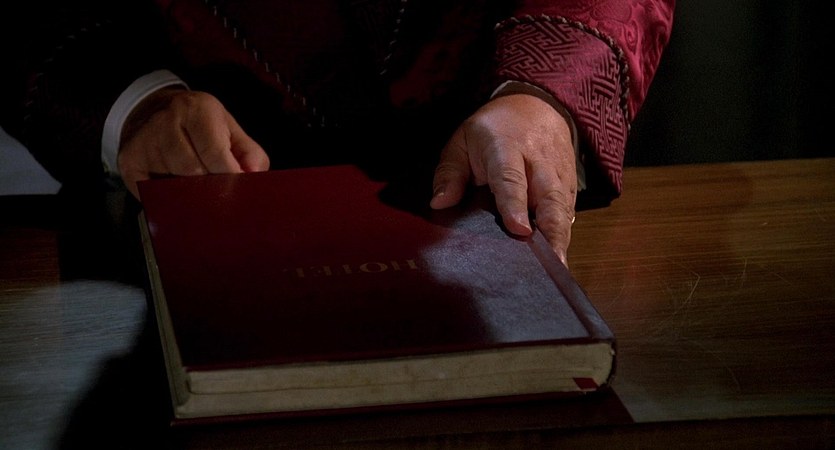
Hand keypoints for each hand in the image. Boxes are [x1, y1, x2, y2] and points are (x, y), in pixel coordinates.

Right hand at [118, 88, 269, 198]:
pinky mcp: (128, 161)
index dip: (230, 177)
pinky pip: (151, 193)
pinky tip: (174, 188)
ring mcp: (144, 142)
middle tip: (218, 192)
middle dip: (210, 187)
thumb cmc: (200, 125)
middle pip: (193, 173)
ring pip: (172, 185)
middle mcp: (165, 122)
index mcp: (196, 110)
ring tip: (195, 186)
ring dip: (188, 193)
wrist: (152, 109)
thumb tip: (254, 177)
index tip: (238, 189)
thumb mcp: (230, 129)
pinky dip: (166, 198)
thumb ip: (250, 154)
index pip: (215, 154)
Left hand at [430, 94, 576, 264]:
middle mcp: (538, 161)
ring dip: (562, 238)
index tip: (519, 229)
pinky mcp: (570, 183)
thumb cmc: (493, 128)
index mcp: (507, 147)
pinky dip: (565, 234)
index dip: (516, 204)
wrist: (536, 104)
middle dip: (551, 230)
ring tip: (558, 268)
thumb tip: (439, 203)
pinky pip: (569, 210)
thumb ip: (449, 172)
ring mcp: (559, 172)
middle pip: (549, 197)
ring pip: (564, 207)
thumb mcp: (462, 140)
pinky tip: (559, 257)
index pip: (512, 179)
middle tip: (550, 262)